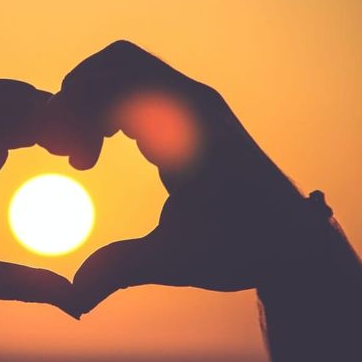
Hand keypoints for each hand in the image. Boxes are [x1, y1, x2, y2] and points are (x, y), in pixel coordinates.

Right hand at [43, 41, 322, 313]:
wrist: (293, 240)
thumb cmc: (242, 248)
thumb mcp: (176, 260)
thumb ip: (121, 269)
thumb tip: (71, 300)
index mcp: (189, 128)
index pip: (116, 85)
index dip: (79, 116)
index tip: (78, 166)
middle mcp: (193, 102)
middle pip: (116, 62)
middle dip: (79, 96)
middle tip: (68, 151)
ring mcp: (194, 102)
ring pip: (126, 68)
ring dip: (94, 99)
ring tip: (84, 156)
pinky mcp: (192, 112)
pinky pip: (140, 85)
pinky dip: (110, 106)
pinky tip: (101, 152)